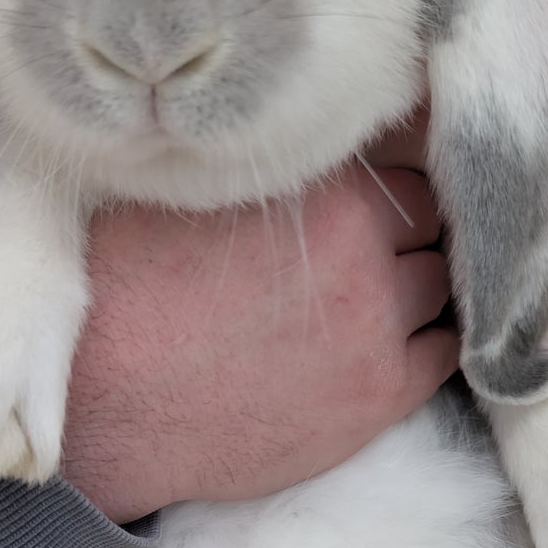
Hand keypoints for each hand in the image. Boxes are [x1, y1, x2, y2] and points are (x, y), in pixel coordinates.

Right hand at [62, 110, 456, 521]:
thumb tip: (282, 147)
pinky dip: (426, 343)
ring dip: (413, 287)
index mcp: (320, 186)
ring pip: (437, 286)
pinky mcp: (378, 397)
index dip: (378, 181)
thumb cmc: (123, 290)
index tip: (360, 200)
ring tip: (371, 300)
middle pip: (428, 222)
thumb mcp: (183, 190)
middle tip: (365, 250)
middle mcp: (363, 248)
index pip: (401, 162)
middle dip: (401, 231)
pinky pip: (443, 356)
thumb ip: (260, 166)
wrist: (105, 399)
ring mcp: (377, 326)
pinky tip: (391, 344)